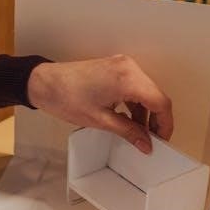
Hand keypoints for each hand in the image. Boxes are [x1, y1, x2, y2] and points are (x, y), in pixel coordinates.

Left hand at [27, 56, 172, 153]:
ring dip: (145, 112)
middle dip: (156, 119)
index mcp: (128, 79)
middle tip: (151, 140)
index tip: (162, 140)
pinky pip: (134, 85)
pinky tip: (129, 119)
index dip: (165, 124)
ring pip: (146, 91)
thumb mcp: (101, 120)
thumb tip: (145, 143)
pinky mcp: (115, 67)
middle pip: (156, 95)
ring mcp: (123, 65)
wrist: (45, 83)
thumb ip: (128, 132)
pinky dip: (135, 102)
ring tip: (138, 133)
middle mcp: (129, 68)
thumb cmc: (66, 98)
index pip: (160, 102)